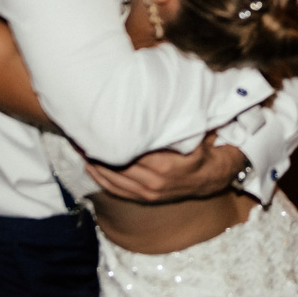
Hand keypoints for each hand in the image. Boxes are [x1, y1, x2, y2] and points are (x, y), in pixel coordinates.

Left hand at [86, 135, 244, 202]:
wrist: (216, 177)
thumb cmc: (205, 149)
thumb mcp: (196, 132)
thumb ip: (178, 121)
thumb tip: (162, 97)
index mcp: (165, 165)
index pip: (129, 151)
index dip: (111, 138)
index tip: (96, 124)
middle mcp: (154, 182)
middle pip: (117, 165)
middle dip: (98, 150)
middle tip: (81, 132)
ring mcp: (149, 192)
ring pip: (114, 179)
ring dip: (96, 165)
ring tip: (81, 148)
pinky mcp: (146, 198)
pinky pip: (118, 191)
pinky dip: (102, 180)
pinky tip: (91, 168)